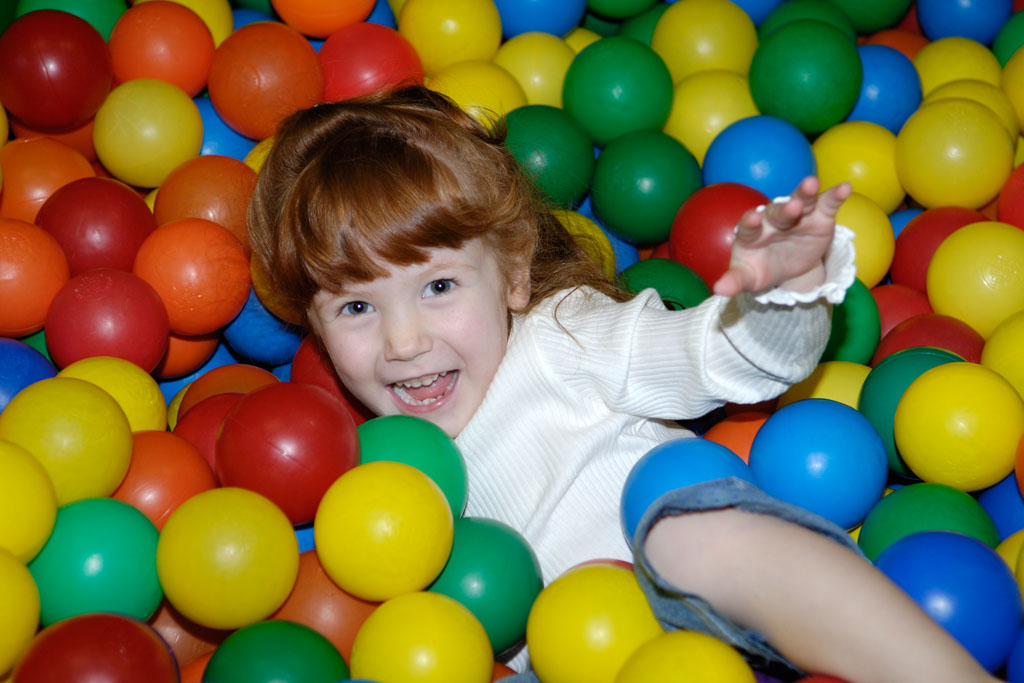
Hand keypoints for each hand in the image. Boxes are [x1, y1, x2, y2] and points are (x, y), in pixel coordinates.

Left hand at [712, 176, 852, 297]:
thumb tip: (719, 291)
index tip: (753, 219)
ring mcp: (797, 216)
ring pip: (800, 200)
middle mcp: (774, 220)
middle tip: (791, 206)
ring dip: (805, 193)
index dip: (751, 222)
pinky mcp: (819, 217)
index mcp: (752, 233)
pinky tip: (845, 188)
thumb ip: (735, 281)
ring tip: (811, 183)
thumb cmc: (760, 269)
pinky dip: (835, 195)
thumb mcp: (748, 278)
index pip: (749, 226)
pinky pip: (827, 203)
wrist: (786, 268)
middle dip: (784, 209)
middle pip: (777, 212)